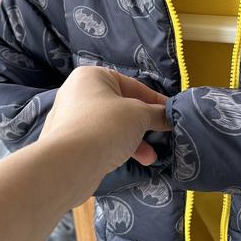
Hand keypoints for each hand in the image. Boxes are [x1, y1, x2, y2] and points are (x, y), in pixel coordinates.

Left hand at [40, 66, 169, 203]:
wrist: (69, 164)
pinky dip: (117, 148)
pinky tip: (134, 161)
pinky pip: (99, 141)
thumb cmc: (105, 126)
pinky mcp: (68, 143)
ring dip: (134, 140)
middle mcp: (77, 93)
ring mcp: (70, 119)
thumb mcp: (139, 115)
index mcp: (91, 76)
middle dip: (144, 124)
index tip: (172, 113)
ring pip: (111, 126)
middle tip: (162, 135)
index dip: (156, 101)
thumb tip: (170, 116)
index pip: (133, 86)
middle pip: (121, 106)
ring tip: (150, 157)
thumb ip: (157, 114)